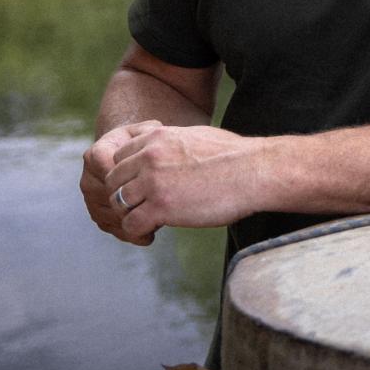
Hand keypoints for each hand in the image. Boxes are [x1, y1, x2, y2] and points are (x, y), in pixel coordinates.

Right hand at [82, 120, 163, 244]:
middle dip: (137, 204)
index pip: (111, 173)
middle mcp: (88, 179)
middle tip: (163, 207)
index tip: (157, 184)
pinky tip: (149, 233)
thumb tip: (153, 138)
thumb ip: (150, 131)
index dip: (133, 181)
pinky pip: (113, 229)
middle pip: (111, 199)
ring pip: (112, 217)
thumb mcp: (146, 130)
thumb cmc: (141, 142)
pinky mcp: (98, 217)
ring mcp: (90, 200)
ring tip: (160, 219)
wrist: (128, 157)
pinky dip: (131, 233)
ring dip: (136, 221)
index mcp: (96, 155)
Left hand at [103, 124, 268, 240]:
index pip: (119, 157)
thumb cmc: (235, 156)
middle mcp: (149, 156)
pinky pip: (131, 223)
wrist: (255, 171)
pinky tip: (152, 232)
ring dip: (129, 214)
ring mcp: (153, 182)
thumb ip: (172, 144)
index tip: (141, 188)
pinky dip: (137, 231)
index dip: (127, 175)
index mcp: (157, 137)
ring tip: (146, 222)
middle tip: (141, 208)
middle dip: (124, 196)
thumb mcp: (196, 136)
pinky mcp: (161, 207)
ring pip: (118, 202)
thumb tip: (168, 151)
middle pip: (114, 181)